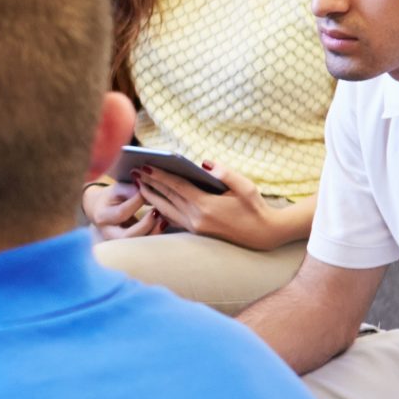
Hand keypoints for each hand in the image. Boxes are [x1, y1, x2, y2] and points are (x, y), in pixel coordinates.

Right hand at [84, 179, 160, 240]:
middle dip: (146, 224)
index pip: (122, 212)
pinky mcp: (128, 246)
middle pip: (127, 236)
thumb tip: (150, 192)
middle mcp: (108, 233)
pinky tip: (163, 224)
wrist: (101, 210)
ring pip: (136, 244)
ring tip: (164, 219)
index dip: (138, 202)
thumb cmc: (112, 197)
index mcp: (103, 216)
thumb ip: (131, 190)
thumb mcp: (117, 189)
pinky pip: (143, 245)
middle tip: (157, 211)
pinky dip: (155, 235)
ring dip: (153, 232)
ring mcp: (118, 243)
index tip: (150, 192)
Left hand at [136, 163, 284, 248]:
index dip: (159, 175)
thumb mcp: (246, 187)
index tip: (144, 165)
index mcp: (206, 206)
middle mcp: (196, 218)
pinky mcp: (197, 232)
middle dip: (149, 183)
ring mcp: (195, 227)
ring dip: (151, 196)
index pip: (176, 186)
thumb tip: (203, 163)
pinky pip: (173, 218)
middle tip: (134, 171)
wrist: (264, 235)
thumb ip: (225, 173)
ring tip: (138, 184)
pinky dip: (161, 208)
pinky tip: (154, 201)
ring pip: (166, 209)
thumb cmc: (256, 208)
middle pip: (167, 197)